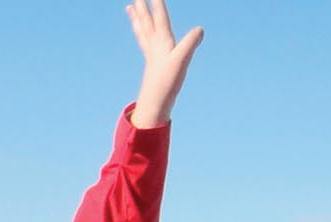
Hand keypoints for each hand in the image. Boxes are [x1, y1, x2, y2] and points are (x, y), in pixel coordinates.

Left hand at [127, 0, 203, 128]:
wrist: (155, 103)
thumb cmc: (167, 81)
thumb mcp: (182, 61)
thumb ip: (190, 44)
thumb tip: (200, 29)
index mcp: (162, 41)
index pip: (159, 16)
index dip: (157, 2)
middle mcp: (154, 44)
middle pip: (145, 19)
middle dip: (141, 5)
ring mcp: (151, 53)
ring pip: (142, 30)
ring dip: (137, 18)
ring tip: (129, 7)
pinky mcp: (152, 62)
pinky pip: (144, 43)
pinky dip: (141, 35)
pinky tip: (143, 36)